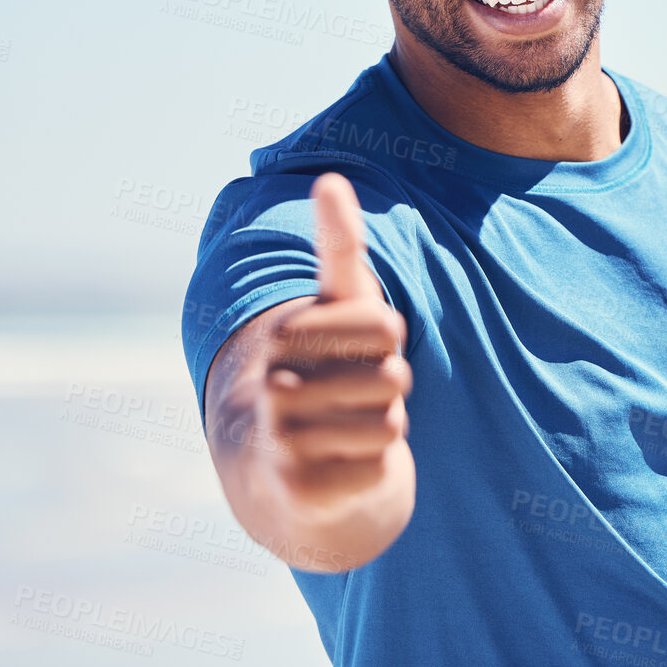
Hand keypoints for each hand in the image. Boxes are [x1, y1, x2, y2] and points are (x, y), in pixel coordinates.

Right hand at [254, 172, 413, 525]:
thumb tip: (330, 178)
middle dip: (389, 388)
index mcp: (285, 336)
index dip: (388, 341)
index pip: (387, 325)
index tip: (358, 349)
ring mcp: (281, 440)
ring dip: (384, 426)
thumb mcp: (335, 307)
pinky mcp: (300, 488)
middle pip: (393, 376)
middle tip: (354, 397)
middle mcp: (273, 386)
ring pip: (390, 421)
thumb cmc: (326, 369)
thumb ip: (339, 246)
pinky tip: (343, 464)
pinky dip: (375, 466)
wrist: (282, 469)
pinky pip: (381, 465)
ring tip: (348, 428)